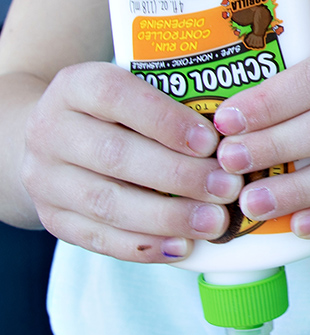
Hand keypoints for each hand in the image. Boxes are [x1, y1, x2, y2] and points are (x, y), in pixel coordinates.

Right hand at [22, 62, 243, 261]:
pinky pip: (100, 239)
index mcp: (75, 87)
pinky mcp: (54, 219)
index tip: (211, 142)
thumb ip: (176, 105)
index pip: (115, 95)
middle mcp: (49, 130)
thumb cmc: (118, 115)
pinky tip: (184, 247)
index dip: (165, 120)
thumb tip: (239, 136)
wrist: (56, 139)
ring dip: (168, 216)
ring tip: (214, 222)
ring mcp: (45, 179)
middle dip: (179, 176)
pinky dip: (146, 246)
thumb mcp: (136, 92)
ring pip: (107, 202)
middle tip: (227, 188)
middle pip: (115, 155)